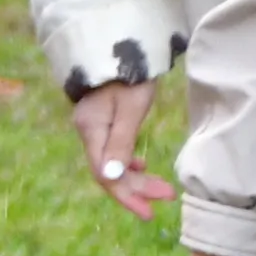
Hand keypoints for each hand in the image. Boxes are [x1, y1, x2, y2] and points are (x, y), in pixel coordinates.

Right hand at [69, 81, 171, 219]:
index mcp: (92, 130)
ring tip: (162, 187)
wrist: (121, 44)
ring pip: (113, 163)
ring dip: (137, 178)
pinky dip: (129, 163)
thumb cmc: (129, 73)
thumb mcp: (131, 107)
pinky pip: (114, 150)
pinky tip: (141, 166)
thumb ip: (121, 142)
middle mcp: (89, 133)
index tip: (149, 211)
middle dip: (137, 188)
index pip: (104, 174)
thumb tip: (111, 177)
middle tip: (167, 196)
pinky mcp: (103, 121)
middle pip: (110, 172)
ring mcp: (95, 127)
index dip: (125, 196)